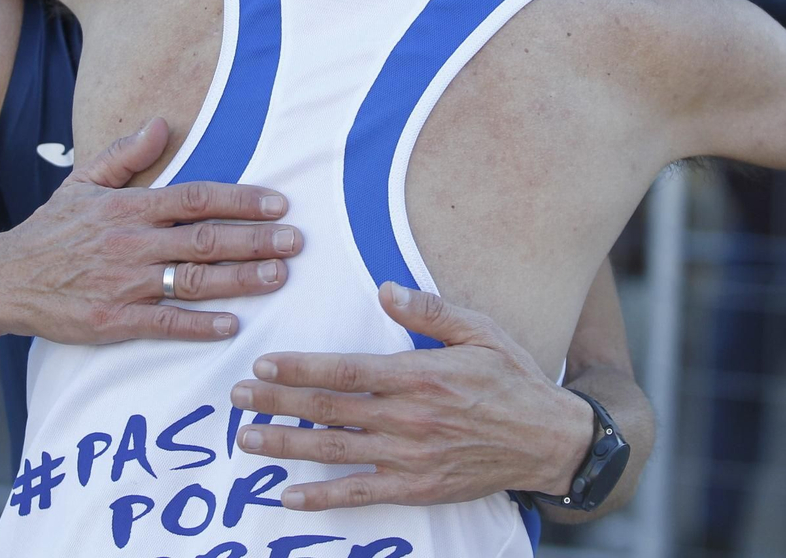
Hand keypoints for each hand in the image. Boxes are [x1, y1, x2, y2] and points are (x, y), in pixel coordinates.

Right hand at [0, 117, 302, 342]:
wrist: (4, 280)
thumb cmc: (51, 231)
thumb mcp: (83, 183)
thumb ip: (125, 155)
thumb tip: (161, 124)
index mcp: (129, 208)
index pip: (195, 198)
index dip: (239, 199)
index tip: (277, 202)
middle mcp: (132, 244)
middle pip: (204, 239)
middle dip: (254, 240)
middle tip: (295, 241)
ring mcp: (124, 284)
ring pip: (192, 280)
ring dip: (239, 280)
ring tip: (279, 278)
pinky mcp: (114, 321)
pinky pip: (164, 323)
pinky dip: (199, 325)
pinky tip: (232, 325)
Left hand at [229, 282, 592, 509]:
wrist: (549, 441)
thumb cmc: (513, 379)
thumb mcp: (480, 331)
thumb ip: (430, 311)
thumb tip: (385, 288)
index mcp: (420, 375)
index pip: (346, 371)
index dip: (300, 370)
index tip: (263, 366)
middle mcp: (409, 418)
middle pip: (329, 411)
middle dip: (277, 404)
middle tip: (236, 400)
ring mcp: (411, 456)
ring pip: (335, 452)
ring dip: (287, 446)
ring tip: (248, 440)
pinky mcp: (418, 487)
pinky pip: (362, 493)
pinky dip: (323, 496)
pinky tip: (290, 495)